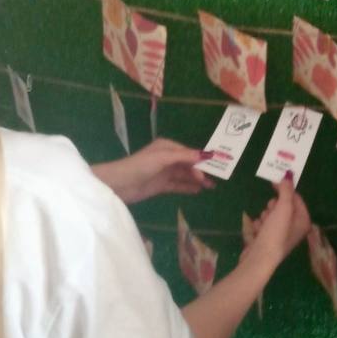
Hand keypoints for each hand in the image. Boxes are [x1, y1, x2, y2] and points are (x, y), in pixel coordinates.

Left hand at [92, 139, 213, 204]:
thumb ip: (185, 156)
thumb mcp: (163, 158)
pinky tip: (198, 190)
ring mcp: (163, 173)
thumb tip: (207, 154)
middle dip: (202, 171)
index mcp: (167, 147)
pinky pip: (178, 185)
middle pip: (188, 164)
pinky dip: (188, 187)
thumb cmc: (140, 165)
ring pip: (184, 175)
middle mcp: (166, 158)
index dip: (202, 159)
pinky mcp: (160, 185)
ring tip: (211, 186)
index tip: (217, 166)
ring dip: (197, 180)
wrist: (119, 184)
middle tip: (216, 180)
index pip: (189, 153)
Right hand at [244, 178, 310, 271]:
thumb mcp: (283, 208)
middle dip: (273, 206)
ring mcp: (282, 235)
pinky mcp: (269, 240)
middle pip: (283, 206)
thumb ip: (286, 190)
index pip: (296, 198)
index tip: (273, 183)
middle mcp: (295, 228)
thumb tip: (289, 174)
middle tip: (270, 210)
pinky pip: (264, 225)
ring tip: (263, 223)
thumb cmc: (275, 232)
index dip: (285, 190)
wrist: (260, 258)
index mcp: (303, 221)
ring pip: (271, 215)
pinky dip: (260, 225)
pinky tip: (257, 231)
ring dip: (265, 215)